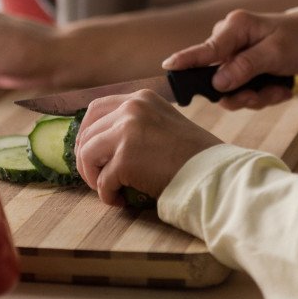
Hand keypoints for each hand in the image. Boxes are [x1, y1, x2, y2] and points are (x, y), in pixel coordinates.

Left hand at [75, 90, 222, 205]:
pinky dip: (107, 195)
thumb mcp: (163, 123)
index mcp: (141, 98)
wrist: (212, 171)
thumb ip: (137, 124)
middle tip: (95, 177)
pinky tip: (121, 200)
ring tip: (108, 189)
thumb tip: (103, 143)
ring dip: (92, 176)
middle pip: (87, 132)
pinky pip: (101, 182)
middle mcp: (131, 108)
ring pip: (87, 154)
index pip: (97, 108)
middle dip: (85, 158)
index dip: (86, 132)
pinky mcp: (125, 158)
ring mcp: (127, 131)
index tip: (89, 151)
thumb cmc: (193, 154)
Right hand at [163, 9, 297, 109]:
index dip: (186, 60)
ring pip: (233, 91)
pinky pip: (245, 93)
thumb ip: (246, 67)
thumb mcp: (276, 53)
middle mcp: (230, 42)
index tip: (168, 68)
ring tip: (278, 89)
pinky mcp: (244, 72)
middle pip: (218, 78)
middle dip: (241, 93)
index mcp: (236, 27)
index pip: (206, 49)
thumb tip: (217, 83)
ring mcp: (236, 58)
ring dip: (257, 96)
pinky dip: (264, 95)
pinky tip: (280, 88)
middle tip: (258, 96)